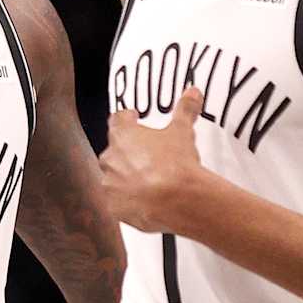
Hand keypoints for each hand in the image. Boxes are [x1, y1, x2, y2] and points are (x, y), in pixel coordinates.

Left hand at [100, 86, 204, 232]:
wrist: (177, 201)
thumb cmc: (175, 166)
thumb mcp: (183, 131)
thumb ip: (185, 110)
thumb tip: (192, 94)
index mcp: (122, 136)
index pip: (117, 120)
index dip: (126, 118)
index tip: (133, 118)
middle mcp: (110, 159)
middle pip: (115, 150)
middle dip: (129, 152)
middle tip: (148, 154)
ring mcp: (111, 185)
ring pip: (114, 177)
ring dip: (127, 177)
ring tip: (149, 180)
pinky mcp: (115, 208)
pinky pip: (119, 202)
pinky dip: (129, 200)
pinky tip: (146, 200)